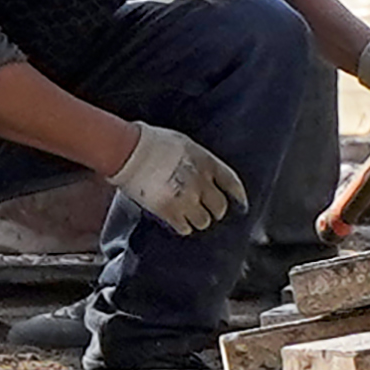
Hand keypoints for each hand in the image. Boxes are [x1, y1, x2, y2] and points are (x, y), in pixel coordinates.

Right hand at [110, 122, 244, 234]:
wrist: (129, 151)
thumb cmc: (151, 141)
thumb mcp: (184, 143)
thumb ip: (197, 160)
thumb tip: (202, 173)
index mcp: (206, 161)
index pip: (231, 182)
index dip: (238, 196)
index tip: (240, 203)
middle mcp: (201, 181)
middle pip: (220, 207)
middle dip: (215, 210)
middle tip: (208, 211)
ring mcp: (186, 198)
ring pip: (203, 221)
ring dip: (198, 220)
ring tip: (189, 216)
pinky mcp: (169, 211)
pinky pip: (184, 227)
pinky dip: (182, 227)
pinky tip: (177, 222)